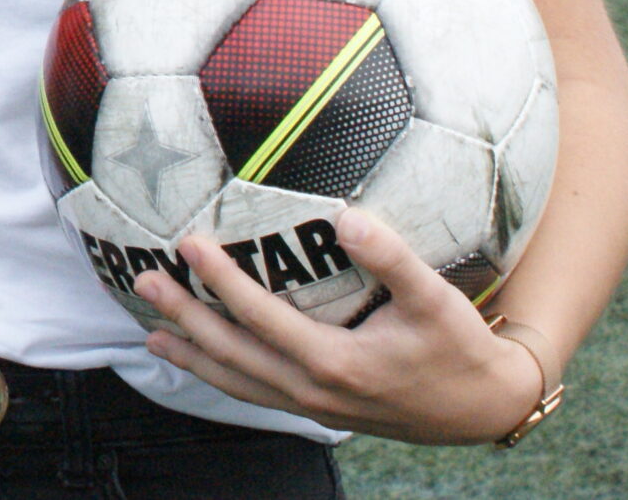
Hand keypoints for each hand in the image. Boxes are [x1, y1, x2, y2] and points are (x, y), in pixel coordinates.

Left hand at [135, 208, 546, 445]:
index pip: (262, 318)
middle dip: (186, 318)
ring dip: (193, 354)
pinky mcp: (319, 410)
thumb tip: (348, 217)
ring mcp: (314, 405)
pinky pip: (256, 393)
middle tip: (144, 281)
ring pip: (238, 382)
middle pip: (234, 354)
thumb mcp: (435, 299)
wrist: (483, 407)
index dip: (222, 281)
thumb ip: (391, 258)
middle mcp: (315, 390)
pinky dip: (221, 375)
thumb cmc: (460, 348)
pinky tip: (199, 359)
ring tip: (150, 330)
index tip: (188, 244)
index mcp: (336, 363)